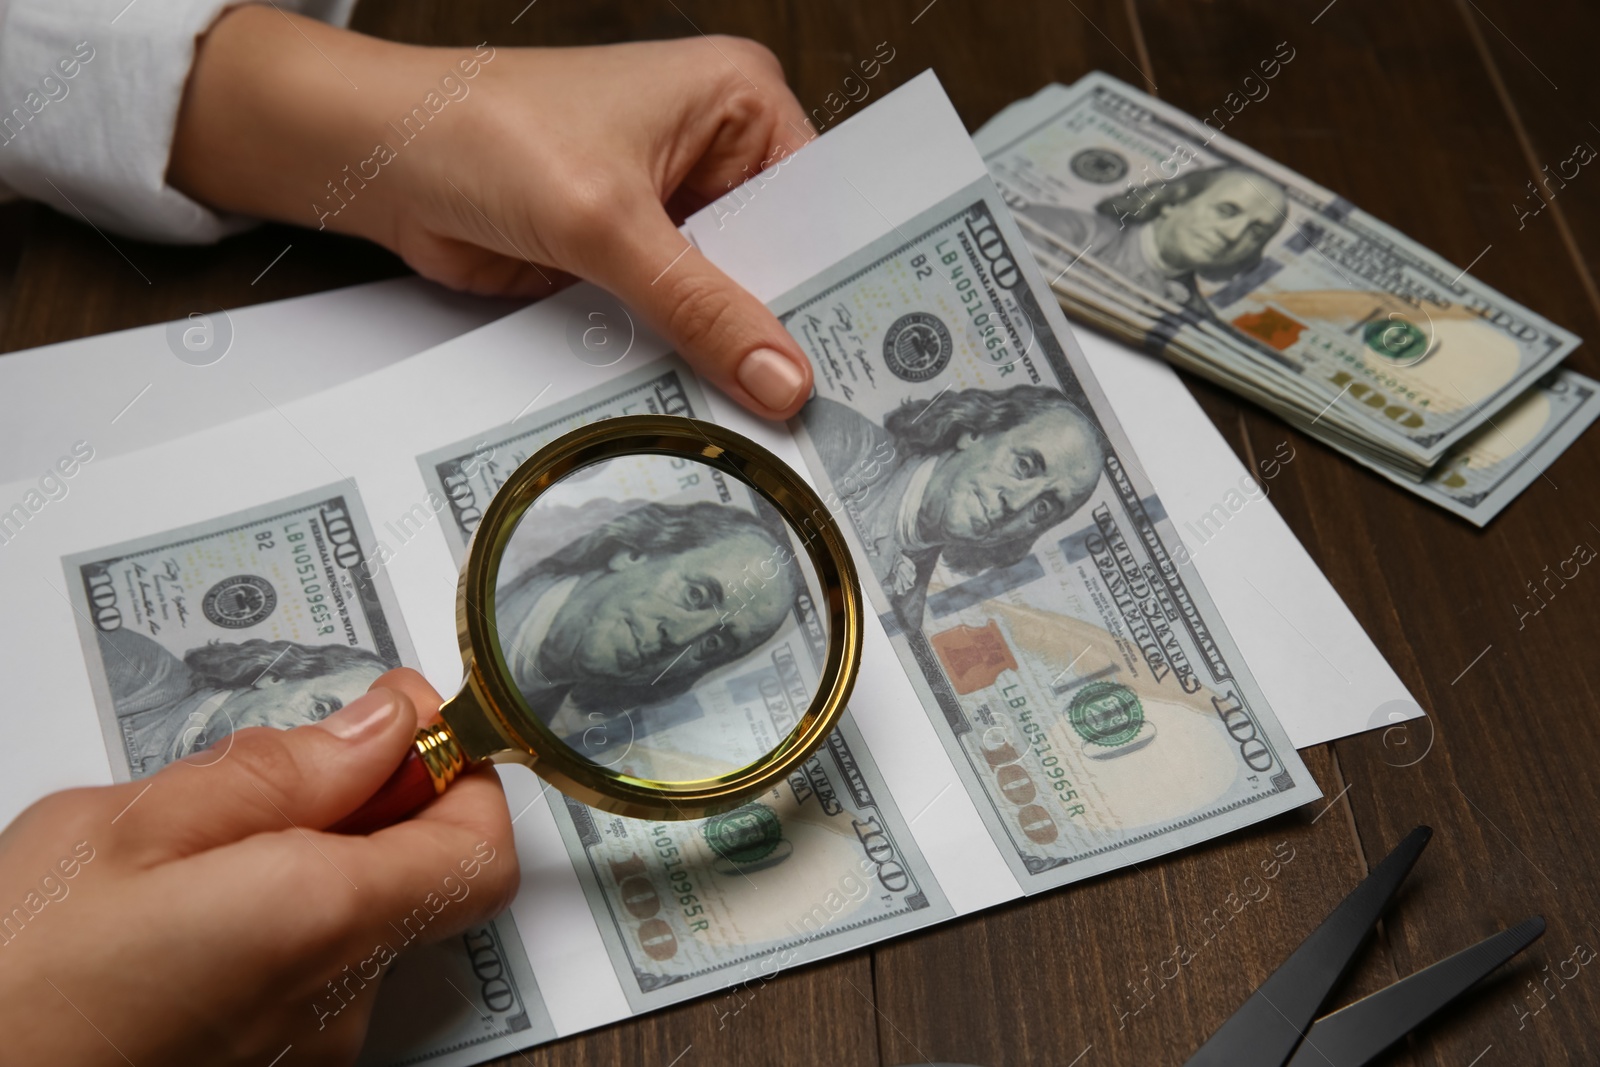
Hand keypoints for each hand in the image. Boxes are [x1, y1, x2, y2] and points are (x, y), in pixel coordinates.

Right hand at [0, 669, 516, 1065]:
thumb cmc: (16, 977)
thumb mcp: (133, 827)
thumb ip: (280, 770)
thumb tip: (385, 724)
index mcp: (325, 919)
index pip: (480, 845)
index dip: (459, 771)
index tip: (406, 720)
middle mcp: (340, 997)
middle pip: (421, 875)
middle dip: (374, 803)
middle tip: (284, 765)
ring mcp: (308, 1044)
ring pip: (358, 917)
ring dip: (314, 860)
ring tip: (198, 847)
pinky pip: (312, 967)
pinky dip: (279, 916)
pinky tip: (185, 907)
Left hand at [170, 10, 816, 418]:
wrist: (380, 160)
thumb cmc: (483, 132)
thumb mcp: (609, 222)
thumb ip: (699, 307)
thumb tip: (779, 375)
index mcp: (738, 100)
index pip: (816, 203)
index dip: (835, 279)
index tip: (865, 356)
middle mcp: (714, 149)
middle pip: (776, 256)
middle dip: (782, 325)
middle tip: (822, 403)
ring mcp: (671, 208)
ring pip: (727, 297)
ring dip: (731, 349)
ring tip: (774, 413)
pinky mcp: (630, 257)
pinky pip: (677, 321)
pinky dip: (684, 358)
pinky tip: (710, 399)